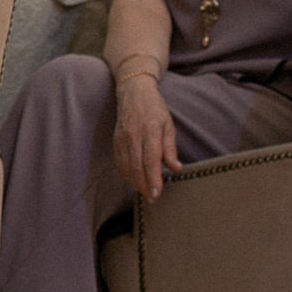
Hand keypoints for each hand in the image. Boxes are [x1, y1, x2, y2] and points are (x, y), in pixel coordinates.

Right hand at [111, 73, 179, 201]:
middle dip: (144, 186)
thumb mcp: (168, 126)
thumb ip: (171, 148)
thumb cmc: (155, 109)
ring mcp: (122, 139)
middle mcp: (133, 135)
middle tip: (153, 198)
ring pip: (126, 167)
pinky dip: (126, 175)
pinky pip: (119, 163)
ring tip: (146, 192)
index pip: (150, 160)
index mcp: (150, 130)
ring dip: (135, 183)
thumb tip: (176, 169)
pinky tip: (135, 181)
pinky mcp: (115, 141)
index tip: (156, 194)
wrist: (133, 93)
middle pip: (136, 167)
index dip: (153, 179)